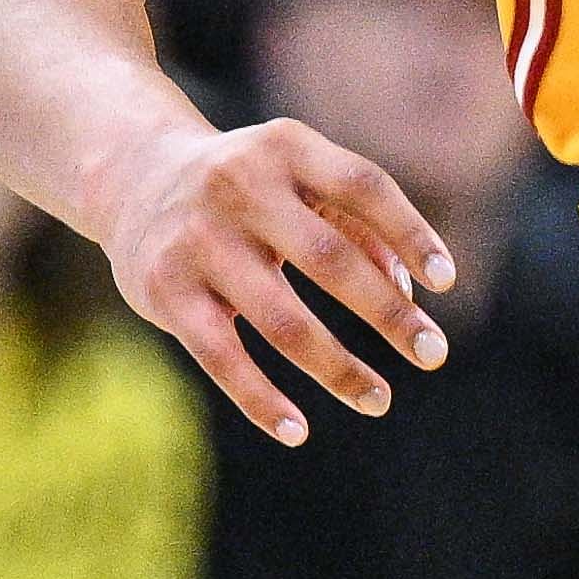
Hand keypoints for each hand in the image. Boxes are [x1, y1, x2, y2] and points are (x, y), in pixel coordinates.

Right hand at [95, 113, 451, 437]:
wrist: (132, 174)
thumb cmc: (246, 186)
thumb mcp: (297, 178)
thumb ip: (357, 223)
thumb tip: (408, 293)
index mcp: (285, 148)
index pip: (364, 186)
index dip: (410, 233)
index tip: (446, 283)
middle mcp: (240, 187)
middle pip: (330, 259)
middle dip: (389, 314)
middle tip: (434, 354)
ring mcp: (199, 241)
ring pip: (282, 321)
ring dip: (338, 368)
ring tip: (378, 398)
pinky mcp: (165, 290)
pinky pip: (222, 357)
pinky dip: (261, 399)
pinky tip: (297, 430)